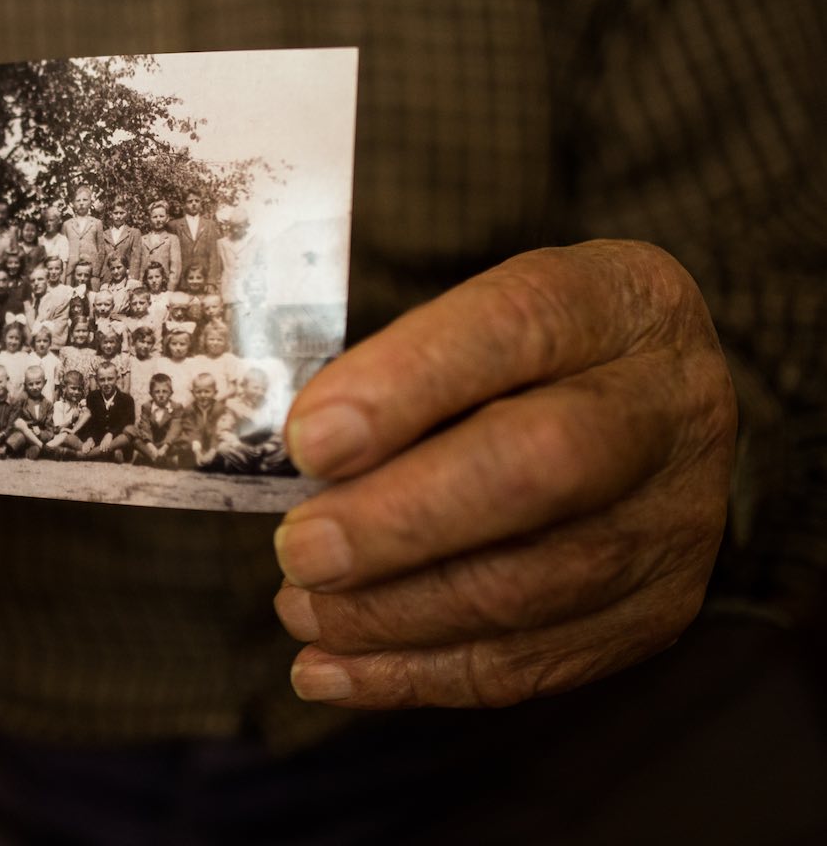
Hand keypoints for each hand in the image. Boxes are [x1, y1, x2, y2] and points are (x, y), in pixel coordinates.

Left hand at [274, 241, 733, 707]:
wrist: (643, 416)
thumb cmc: (521, 363)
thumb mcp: (472, 323)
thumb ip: (394, 374)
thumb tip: (303, 459)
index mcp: (614, 300)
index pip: (514, 327)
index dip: (404, 387)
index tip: (308, 441)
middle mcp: (667, 405)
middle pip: (539, 466)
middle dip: (399, 520)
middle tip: (299, 550)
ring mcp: (675, 517)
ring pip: (529, 585)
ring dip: (391, 611)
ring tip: (301, 606)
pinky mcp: (655, 611)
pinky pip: (530, 662)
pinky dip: (415, 673)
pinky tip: (334, 668)